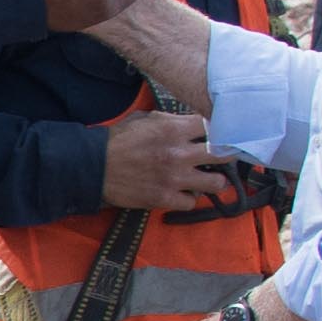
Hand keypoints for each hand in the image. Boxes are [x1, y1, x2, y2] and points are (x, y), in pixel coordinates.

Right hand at [93, 110, 216, 212]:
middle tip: (224, 157)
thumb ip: (172, 120)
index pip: (215, 126)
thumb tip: (193, 123)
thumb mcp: (146, 119)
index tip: (221, 134)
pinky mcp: (164, 198)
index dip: (221, 129)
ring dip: (214, 180)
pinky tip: (184, 192)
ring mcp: (174, 178)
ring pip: (216, 182)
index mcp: (174, 129)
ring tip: (208, 178)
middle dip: (227, 154)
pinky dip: (190, 198)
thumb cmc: (118, 140)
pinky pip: (192, 202)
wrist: (94, 166)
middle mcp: (179, 153)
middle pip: (224, 154)